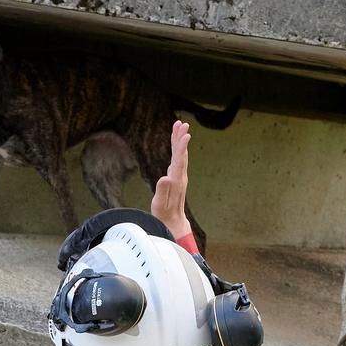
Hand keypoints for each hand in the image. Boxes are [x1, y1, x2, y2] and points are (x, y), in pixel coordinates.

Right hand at [152, 120, 191, 238]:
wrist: (173, 222)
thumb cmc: (164, 214)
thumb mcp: (160, 205)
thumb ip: (162, 191)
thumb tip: (165, 178)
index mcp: (176, 182)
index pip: (179, 161)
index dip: (181, 147)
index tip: (185, 135)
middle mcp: (180, 176)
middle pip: (181, 154)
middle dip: (181, 138)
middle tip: (182, 123)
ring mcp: (179, 175)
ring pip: (180, 154)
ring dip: (179, 139)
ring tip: (179, 125)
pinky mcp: (176, 175)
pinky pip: (177, 157)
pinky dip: (177, 147)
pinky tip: (176, 140)